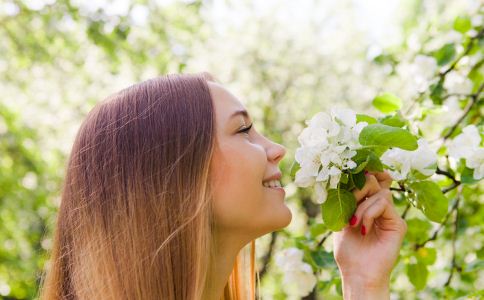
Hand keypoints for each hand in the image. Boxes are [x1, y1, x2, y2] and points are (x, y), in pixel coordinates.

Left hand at [332, 171, 406, 297]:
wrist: (357, 272)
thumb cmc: (348, 250)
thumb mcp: (342, 219)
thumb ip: (347, 200)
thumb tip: (350, 177)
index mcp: (366, 205)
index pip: (370, 181)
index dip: (365, 172)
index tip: (356, 170)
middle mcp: (380, 208)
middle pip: (374, 181)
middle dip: (359, 188)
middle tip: (349, 205)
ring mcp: (390, 215)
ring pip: (378, 192)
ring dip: (361, 207)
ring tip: (354, 224)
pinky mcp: (398, 224)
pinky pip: (383, 203)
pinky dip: (369, 213)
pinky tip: (363, 229)